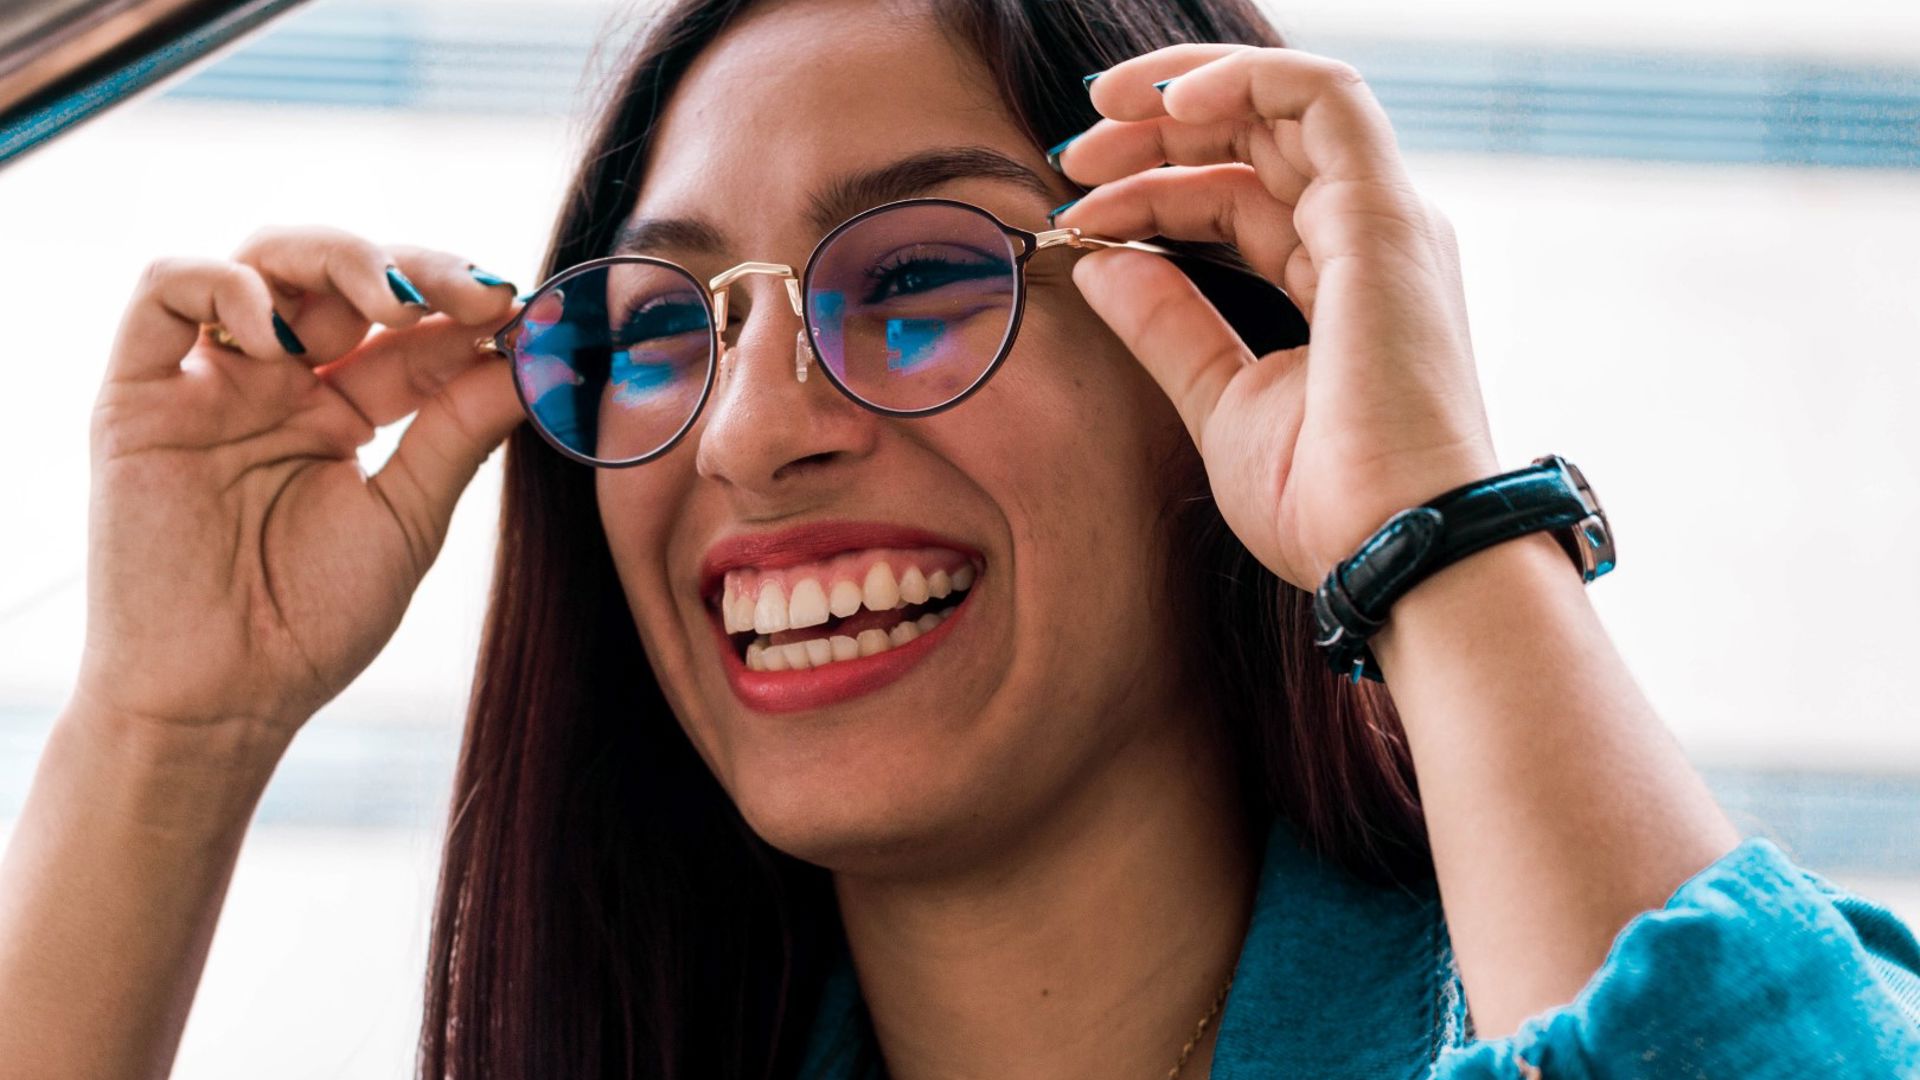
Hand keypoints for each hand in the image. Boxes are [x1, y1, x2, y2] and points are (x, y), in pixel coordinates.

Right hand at [79, 226, 523, 737]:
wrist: (221, 702)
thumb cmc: (312, 624)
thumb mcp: (408, 518)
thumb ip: (460, 432)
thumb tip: (534, 357)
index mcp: (346, 411)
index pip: (411, 329)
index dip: (465, 310)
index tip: (525, 311)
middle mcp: (279, 383)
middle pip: (343, 277)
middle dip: (415, 269)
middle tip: (474, 294)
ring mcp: (211, 382)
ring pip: (263, 261)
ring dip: (336, 260)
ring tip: (392, 304)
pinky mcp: (139, 393)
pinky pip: (164, 292)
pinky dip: (226, 284)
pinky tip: (282, 331)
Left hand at [1054, 43, 1500, 590]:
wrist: (1393, 550)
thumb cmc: (1325, 503)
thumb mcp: (1219, 400)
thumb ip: (1166, 324)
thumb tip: (1098, 261)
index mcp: (1335, 280)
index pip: (1233, 197)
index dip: (1149, 192)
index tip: (1073, 217)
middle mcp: (1366, 238)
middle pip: (1255, 141)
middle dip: (1155, 132)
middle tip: (1072, 154)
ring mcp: (1382, 222)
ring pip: (1285, 104)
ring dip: (1186, 94)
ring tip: (1100, 111)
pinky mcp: (1384, 217)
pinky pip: (1323, 96)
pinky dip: (1245, 77)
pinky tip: (1166, 100)